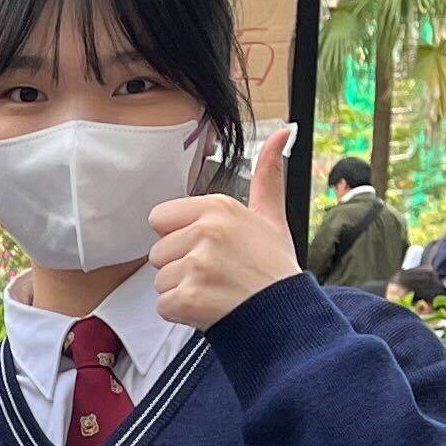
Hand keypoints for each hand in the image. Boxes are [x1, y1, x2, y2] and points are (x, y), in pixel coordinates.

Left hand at [148, 123, 300, 327]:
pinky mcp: (189, 298)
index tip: (209, 249)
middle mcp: (206, 232)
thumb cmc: (274, 267)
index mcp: (218, 208)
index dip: (179, 238)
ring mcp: (196, 265)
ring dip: (182, 291)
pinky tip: (210, 308)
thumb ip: (267, 174)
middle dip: (180, 267)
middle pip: (158, 253)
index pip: (159, 219)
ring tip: (216, 291)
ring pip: (160, 280)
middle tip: (217, 274)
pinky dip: (182, 313)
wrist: (287, 314)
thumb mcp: (271, 215)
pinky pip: (164, 306)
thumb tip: (284, 131)